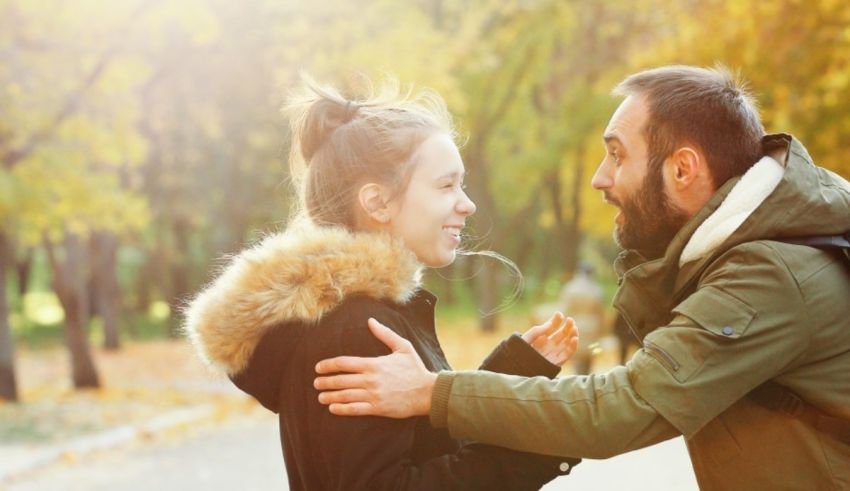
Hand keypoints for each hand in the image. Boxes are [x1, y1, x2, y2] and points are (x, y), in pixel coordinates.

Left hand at [314, 318, 436, 417]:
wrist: (427, 392)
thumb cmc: (415, 368)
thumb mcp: (403, 346)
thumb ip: (385, 334)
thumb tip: (371, 321)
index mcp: (374, 364)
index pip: (344, 363)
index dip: (328, 365)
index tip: (318, 367)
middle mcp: (371, 379)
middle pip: (341, 380)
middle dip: (326, 381)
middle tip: (316, 383)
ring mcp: (373, 395)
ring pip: (345, 395)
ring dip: (330, 396)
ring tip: (320, 397)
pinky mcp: (378, 408)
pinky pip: (355, 409)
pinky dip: (342, 409)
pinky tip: (332, 408)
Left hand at [521, 311, 577, 365]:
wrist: (516, 368)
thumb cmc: (518, 353)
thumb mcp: (526, 339)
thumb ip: (537, 330)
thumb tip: (550, 323)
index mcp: (541, 338)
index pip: (551, 327)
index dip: (556, 320)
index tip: (559, 314)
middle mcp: (548, 345)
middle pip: (561, 335)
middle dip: (568, 327)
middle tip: (571, 320)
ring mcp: (553, 353)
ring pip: (566, 344)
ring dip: (572, 335)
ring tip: (574, 328)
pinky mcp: (556, 362)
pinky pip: (566, 355)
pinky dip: (572, 347)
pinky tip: (575, 338)